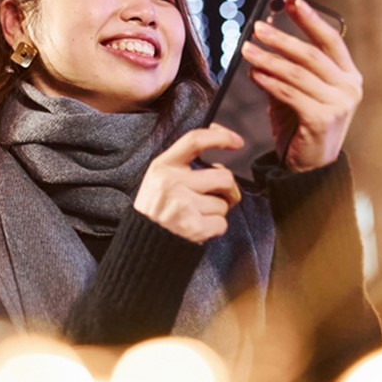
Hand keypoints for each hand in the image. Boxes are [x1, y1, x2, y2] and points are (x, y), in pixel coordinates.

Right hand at [133, 125, 243, 242]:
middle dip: (230, 191)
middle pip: (224, 178)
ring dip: (218, 212)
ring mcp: (182, 205)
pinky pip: (222, 224)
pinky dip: (215, 229)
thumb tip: (219, 155)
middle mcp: (172, 182)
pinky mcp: (192, 227)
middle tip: (222, 197)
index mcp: (163, 166)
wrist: (142, 244)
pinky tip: (199, 229)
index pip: (195, 140)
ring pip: (224, 204)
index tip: (239, 143)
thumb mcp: (160, 178)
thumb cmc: (157, 209)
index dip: (221, 137)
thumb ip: (185, 164)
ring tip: (199, 216)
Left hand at [240, 0, 362, 172]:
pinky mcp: (322, 119)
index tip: (291, 1)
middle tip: (257, 28)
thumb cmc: (302, 126)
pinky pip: (290, 93)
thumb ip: (289, 68)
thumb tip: (264, 38)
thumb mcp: (299, 92)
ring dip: (268, 59)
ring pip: (297, 73)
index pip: (331, 40)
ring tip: (246, 50)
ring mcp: (339, 105)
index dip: (310, 19)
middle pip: (311, 54)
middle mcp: (349, 88)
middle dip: (282, 38)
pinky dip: (269, 81)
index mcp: (349, 77)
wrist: (309, 168)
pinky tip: (254, 73)